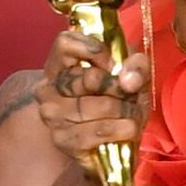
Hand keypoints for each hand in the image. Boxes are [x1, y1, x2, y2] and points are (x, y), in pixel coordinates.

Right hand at [34, 30, 150, 173]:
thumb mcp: (131, 76)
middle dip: (118, 88)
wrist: (107, 142)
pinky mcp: (63, 140)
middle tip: (130, 95)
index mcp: (59, 64)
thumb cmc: (115, 101)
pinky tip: (128, 129)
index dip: (93, 49)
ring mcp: (52, 115)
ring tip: (133, 114)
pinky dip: (119, 130)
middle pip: (87, 77)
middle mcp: (48, 88)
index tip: (113, 64)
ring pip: (94, 106)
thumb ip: (137, 67)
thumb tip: (129, 80)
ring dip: (123, 111)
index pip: (64, 42)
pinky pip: (95, 132)